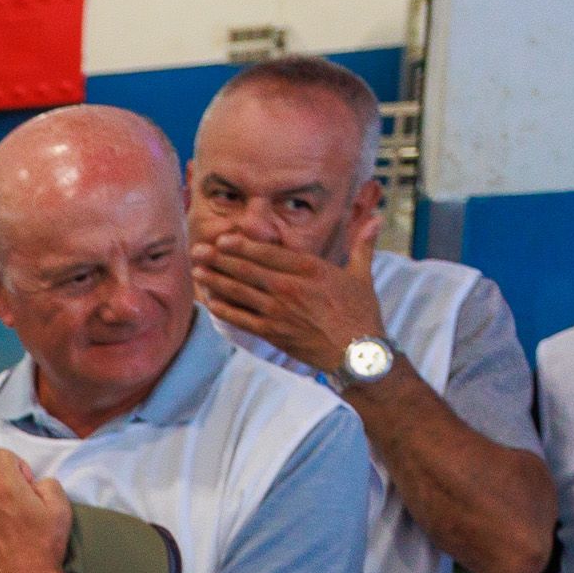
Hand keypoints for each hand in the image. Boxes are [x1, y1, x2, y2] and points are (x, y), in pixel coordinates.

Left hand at [0, 450, 73, 572]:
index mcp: (6, 489)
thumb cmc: (46, 545)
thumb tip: (29, 482)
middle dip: (10, 492)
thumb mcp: (61, 507)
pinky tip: (4, 542)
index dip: (17, 465)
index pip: (1, 456)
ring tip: (15, 532)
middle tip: (26, 516)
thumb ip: (46, 482)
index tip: (26, 484)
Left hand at [190, 206, 386, 375]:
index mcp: (310, 269)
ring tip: (197, 271)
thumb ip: (362, 245)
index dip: (242, 246)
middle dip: (219, 259)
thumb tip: (377, 219)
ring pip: (240, 292)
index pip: (269, 253)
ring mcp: (278, 311)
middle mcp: (289, 288)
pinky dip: (224, 310)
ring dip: (216, 281)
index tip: (223, 239)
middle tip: (197, 250)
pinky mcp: (273, 333)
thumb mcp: (362, 275)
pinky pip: (242, 319)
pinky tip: (210, 302)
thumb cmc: (361, 313)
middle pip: (247, 270)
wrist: (356, 353)